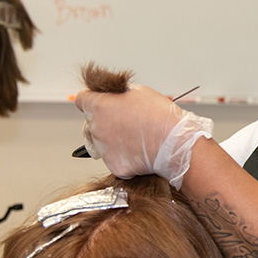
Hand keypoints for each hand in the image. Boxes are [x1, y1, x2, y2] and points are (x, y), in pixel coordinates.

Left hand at [74, 84, 212, 188]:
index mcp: (99, 106)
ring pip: (102, 143)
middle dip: (105, 122)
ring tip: (138, 138)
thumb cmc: (161, 116)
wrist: (175, 142)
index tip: (103, 103)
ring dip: (114, 141)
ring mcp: (103, 149)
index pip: (82, 100)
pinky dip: (125, 157)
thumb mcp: (139, 92)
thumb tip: (114, 100)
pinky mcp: (114, 166)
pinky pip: (115, 160)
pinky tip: (141, 151)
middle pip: (91, 123)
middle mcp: (95, 127)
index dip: (93, 100)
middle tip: (126, 123)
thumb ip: (118, 95)